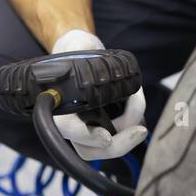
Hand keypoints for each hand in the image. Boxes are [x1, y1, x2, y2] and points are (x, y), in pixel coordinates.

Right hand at [49, 29, 146, 158]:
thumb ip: (79, 47)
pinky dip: (133, 119)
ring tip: (136, 97)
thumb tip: (84, 48)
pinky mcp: (105, 126)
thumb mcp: (76, 45)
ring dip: (129, 128)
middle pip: (89, 150)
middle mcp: (69, 123)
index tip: (106, 137)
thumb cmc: (77, 51)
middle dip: (118, 145)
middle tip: (140, 132)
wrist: (83, 55)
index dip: (85, 136)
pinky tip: (135, 98)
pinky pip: (120, 134)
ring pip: (107, 146)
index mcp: (55, 107)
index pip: (66, 129)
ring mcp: (86, 128)